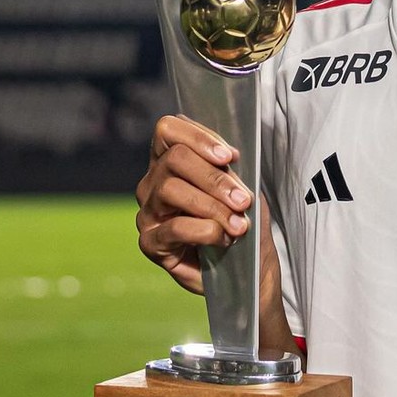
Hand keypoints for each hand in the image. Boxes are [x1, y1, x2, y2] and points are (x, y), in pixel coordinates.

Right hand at [135, 114, 251, 294]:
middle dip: (214, 178)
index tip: (230, 157)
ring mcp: (148, 211)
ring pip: (171, 189)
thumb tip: (227, 157)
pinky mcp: (149, 243)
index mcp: (172, 159)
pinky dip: (204, 231)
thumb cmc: (241, 218)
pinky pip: (173, 227)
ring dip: (212, 205)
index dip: (198, 137)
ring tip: (238, 224)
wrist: (248, 266)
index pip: (168, 130)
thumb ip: (229, 168)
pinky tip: (222, 238)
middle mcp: (154, 181)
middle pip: (175, 158)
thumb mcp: (241, 185)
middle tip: (242, 200)